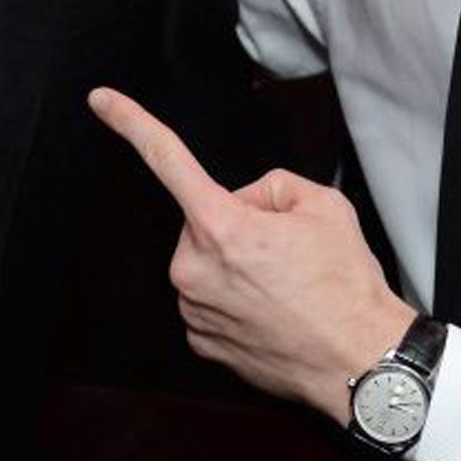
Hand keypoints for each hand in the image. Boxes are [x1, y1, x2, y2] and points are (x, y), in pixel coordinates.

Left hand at [88, 86, 414, 423]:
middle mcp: (194, 268)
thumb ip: (271, 187)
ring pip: (207, 262)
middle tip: (284, 250)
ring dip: (236, 265)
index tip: (100, 101)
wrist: (360, 360)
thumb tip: (248, 203)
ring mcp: (194, 309)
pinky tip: (272, 310)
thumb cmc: (344, 286)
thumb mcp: (323, 205)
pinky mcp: (201, 342)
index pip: (165, 158)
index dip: (130, 122)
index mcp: (220, 225)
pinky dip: (236, 299)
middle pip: (204, 221)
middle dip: (235, 224)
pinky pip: (210, 301)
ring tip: (285, 285)